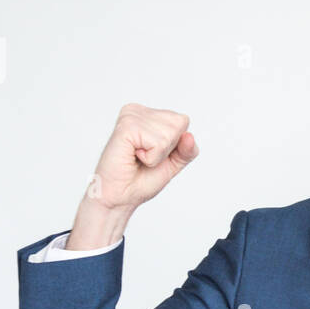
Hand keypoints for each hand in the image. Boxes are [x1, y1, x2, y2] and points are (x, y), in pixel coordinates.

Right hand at [84, 102, 198, 212]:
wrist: (120, 197)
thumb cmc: (141, 180)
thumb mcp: (173, 163)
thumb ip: (187, 150)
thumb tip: (189, 136)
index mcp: (147, 114)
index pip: (182, 121)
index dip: (175, 145)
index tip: (153, 153)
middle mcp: (137, 111)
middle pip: (179, 124)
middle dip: (167, 149)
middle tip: (145, 157)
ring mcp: (131, 117)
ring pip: (170, 133)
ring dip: (158, 155)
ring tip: (138, 158)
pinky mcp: (126, 127)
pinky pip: (158, 143)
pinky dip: (151, 158)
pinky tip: (134, 157)